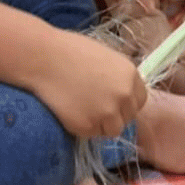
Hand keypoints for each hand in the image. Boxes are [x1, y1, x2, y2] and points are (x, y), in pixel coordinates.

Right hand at [28, 29, 147, 136]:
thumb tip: (123, 93)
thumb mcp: (106, 58)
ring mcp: (107, 113)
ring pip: (113, 130)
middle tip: (94, 105)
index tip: (112, 101)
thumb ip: (119, 78)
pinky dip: (83, 127)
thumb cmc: (71, 51)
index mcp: (130, 76)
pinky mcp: (88, 126)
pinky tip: (71, 110)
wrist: (44, 59)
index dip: (126, 102)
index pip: (140, 100)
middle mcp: (124, 96)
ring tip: (82, 108)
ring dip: (101, 124)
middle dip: (115, 114)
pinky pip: (92, 133)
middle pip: (128, 117)